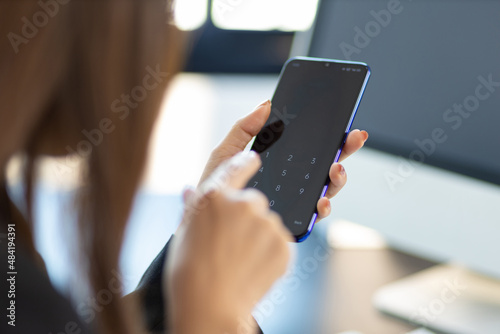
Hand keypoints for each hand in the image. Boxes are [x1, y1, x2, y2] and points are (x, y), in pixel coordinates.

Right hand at [166, 152, 292, 333]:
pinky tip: (253, 268)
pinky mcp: (283, 244)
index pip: (235, 166)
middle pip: (254, 201)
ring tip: (240, 261)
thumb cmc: (189, 272)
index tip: (253, 159)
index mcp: (214, 196)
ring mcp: (266, 223)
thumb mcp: (183, 233)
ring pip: (268, 223)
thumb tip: (189, 190)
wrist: (209, 307)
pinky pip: (280, 241)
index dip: (245, 161)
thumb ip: (192, 207)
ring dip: (259, 237)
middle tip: (233, 244)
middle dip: (247, 218)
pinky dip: (271, 252)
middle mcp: (243, 203)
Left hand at [198, 100, 368, 221]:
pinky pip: (312, 214)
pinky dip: (323, 207)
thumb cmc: (213, 188)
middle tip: (354, 138)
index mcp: (279, 163)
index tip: (345, 123)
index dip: (329, 136)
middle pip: (324, 165)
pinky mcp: (290, 220)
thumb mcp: (226, 153)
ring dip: (338, 178)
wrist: (203, 223)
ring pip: (325, 188)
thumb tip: (265, 104)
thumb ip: (244, 129)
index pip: (310, 147)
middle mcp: (291, 181)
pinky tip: (321, 200)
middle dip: (344, 151)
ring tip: (336, 168)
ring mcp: (293, 201)